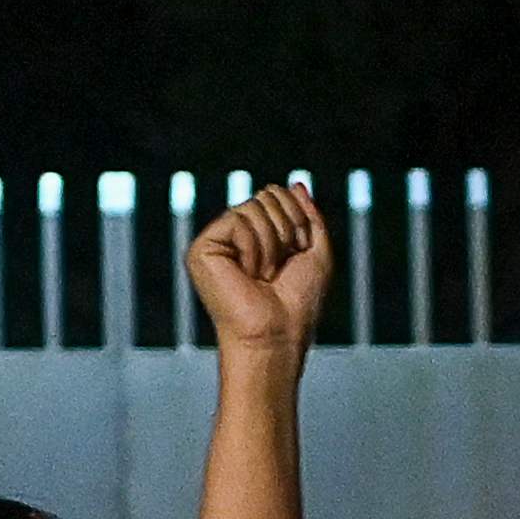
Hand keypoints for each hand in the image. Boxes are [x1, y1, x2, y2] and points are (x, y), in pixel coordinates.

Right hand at [187, 182, 331, 361]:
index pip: (278, 194)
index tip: (296, 255)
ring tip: (263, 274)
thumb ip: (309, 216)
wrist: (276, 335)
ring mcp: (217, 241)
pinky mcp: (202, 249)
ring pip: (253, 205)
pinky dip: (254, 247)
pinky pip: (237, 219)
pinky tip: (247, 273)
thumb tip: (295, 184)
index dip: (298, 219)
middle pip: (266, 194)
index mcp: (260, 236)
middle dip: (286, 228)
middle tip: (279, 268)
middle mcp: (235, 236)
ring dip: (271, 243)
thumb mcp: (317, 252)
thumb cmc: (298, 305)